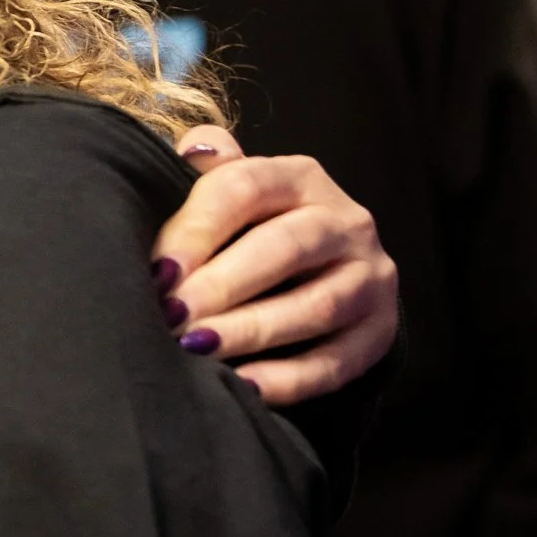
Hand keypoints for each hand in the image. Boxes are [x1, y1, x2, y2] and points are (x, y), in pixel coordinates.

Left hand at [150, 125, 397, 405]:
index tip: (157, 271)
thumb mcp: (230, 191)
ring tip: (198, 349)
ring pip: (317, 306)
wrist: (320, 275)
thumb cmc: (250, 230)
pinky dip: (287, 379)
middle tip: (172, 314)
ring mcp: (370, 278)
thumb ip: (207, 172)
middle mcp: (345, 221)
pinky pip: (336, 362)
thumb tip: (193, 149)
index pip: (247, 187)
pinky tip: (241, 387)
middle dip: (224, 283)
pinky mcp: (379, 332)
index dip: (197, 228)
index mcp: (299, 177)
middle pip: (286, 246)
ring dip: (253, 330)